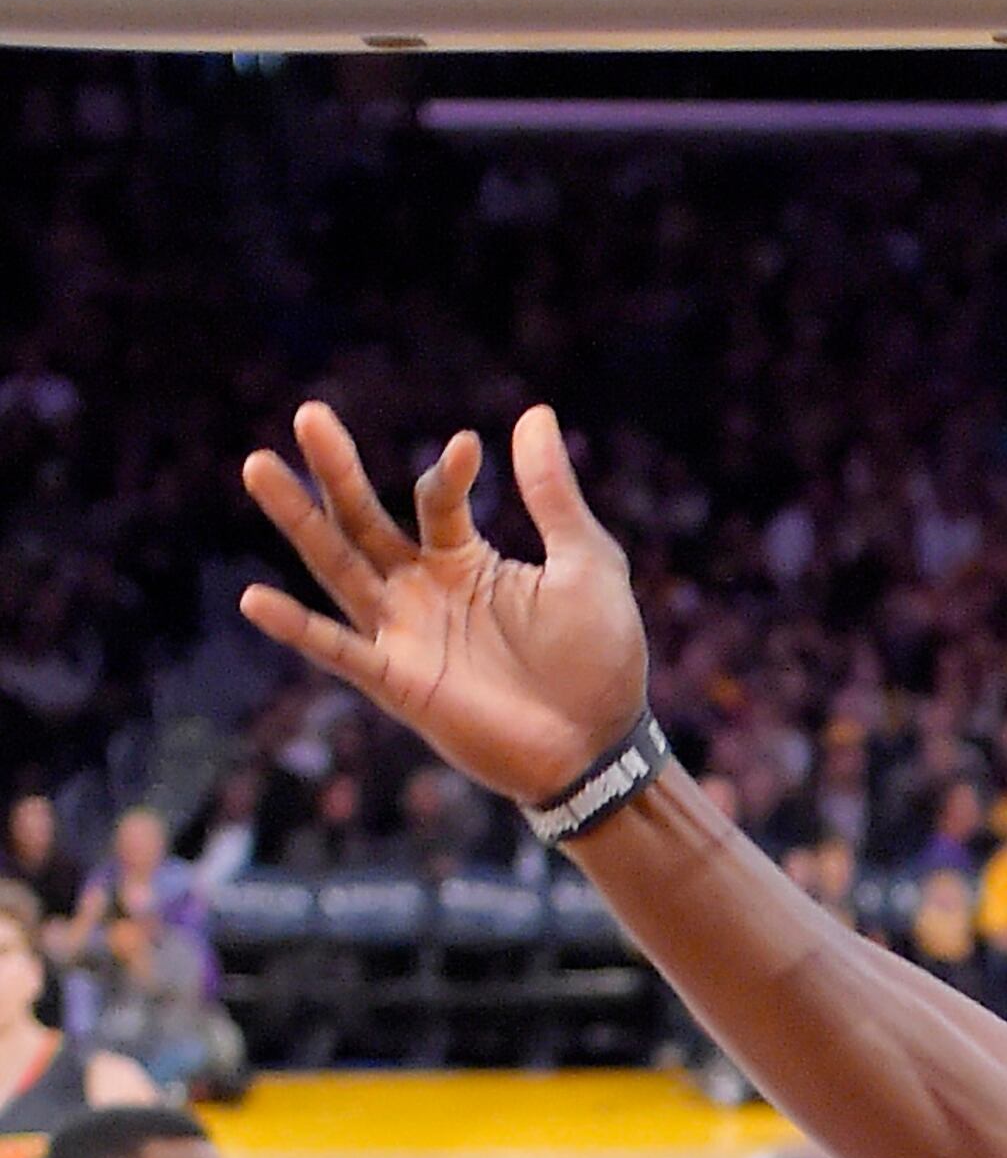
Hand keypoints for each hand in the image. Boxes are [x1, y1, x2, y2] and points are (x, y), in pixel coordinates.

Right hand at [239, 403, 649, 805]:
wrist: (601, 744)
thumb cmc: (599, 658)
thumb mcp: (587, 565)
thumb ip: (553, 496)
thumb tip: (534, 413)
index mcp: (463, 559)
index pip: (435, 498)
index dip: (449, 472)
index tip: (470, 449)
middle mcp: (421, 589)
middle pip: (363, 519)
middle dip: (335, 470)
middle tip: (309, 415)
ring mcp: (404, 633)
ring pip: (337, 566)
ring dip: (299, 520)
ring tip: (259, 465)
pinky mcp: (398, 681)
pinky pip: (339, 650)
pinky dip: (297, 628)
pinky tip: (254, 599)